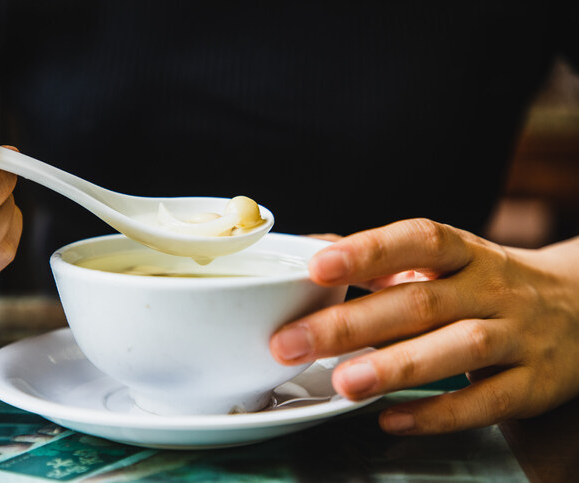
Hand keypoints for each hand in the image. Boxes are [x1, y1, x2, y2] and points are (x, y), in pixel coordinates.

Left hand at [270, 218, 578, 433]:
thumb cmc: (488, 285)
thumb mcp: (446, 261)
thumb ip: (383, 259)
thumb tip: (312, 247)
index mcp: (465, 254)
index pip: (418, 241)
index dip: (369, 250)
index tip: (318, 265)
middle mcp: (491, 289)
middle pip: (421, 302)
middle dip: (352, 323)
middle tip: (292, 342)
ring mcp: (516, 336)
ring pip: (456, 348)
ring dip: (396, 366)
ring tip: (343, 383)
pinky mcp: (531, 384)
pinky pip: (487, 400)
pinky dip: (438, 412)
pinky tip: (392, 417)